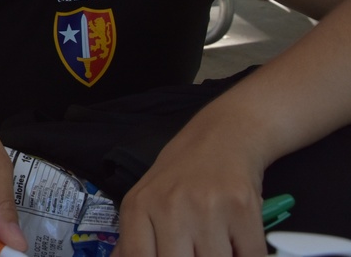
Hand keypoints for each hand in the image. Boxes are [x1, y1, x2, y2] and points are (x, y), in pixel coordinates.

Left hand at [114, 133, 266, 256]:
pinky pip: (249, 256)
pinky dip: (246, 255)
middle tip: (194, 252)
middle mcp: (168, 207)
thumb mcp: (145, 200)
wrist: (222, 138)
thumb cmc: (180, 176)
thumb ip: (133, 240)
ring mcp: (206, 207)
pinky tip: (237, 244)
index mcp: (138, 208)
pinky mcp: (242, 208)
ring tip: (214, 246)